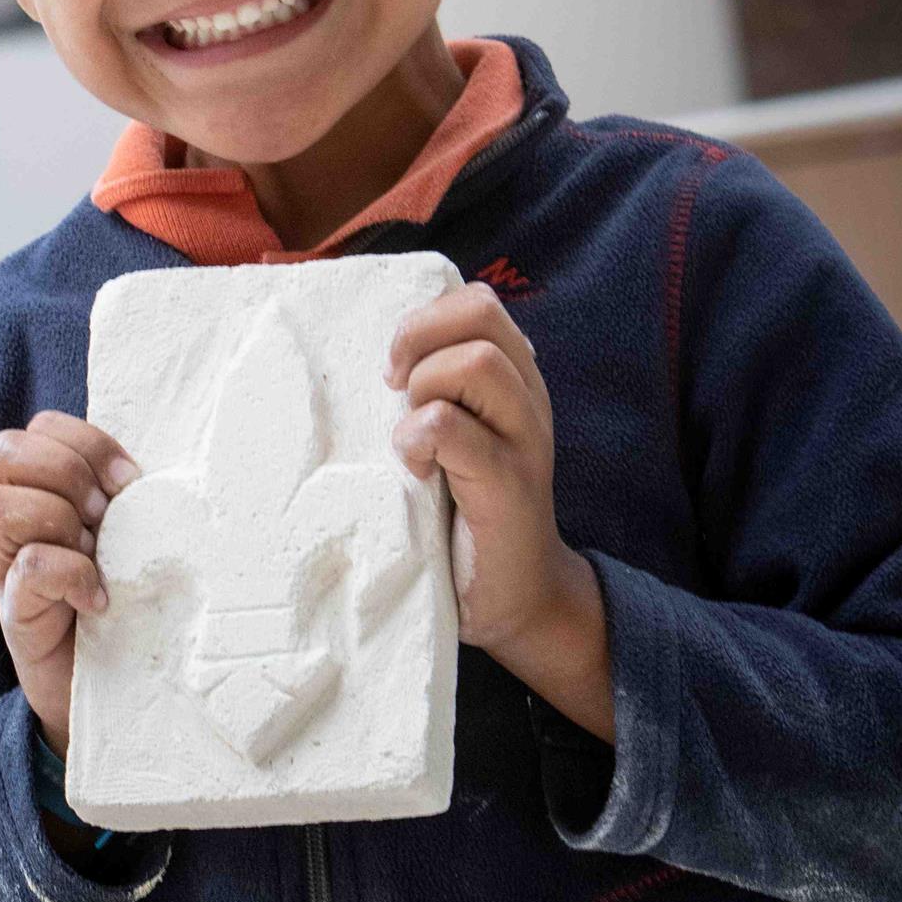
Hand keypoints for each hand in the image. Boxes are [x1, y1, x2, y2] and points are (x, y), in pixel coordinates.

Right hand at [0, 412, 140, 761]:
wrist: (121, 692)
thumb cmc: (131, 606)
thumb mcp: (134, 538)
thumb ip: (131, 499)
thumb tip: (154, 472)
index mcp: (44, 492)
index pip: (40, 428)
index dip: (86, 442)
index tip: (130, 481)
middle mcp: (15, 524)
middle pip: (7, 451)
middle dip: (69, 474)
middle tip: (107, 517)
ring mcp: (7, 569)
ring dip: (59, 521)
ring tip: (95, 554)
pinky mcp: (15, 615)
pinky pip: (28, 568)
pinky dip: (70, 575)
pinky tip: (97, 598)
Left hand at [384, 284, 613, 741]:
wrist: (517, 598)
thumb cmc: (467, 517)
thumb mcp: (454, 441)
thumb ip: (434, 396)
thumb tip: (374, 362)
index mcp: (514, 382)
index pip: (478, 303)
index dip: (426, 318)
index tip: (397, 367)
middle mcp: (527, 400)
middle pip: (481, 314)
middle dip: (419, 338)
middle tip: (394, 388)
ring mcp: (524, 441)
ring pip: (476, 363)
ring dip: (423, 389)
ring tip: (410, 436)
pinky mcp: (509, 486)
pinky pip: (452, 429)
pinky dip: (418, 440)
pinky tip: (416, 472)